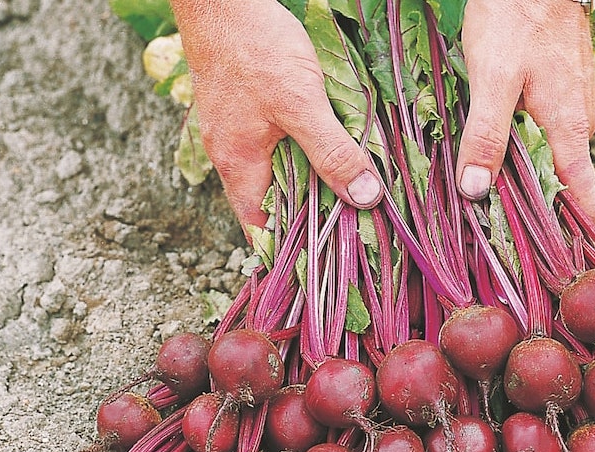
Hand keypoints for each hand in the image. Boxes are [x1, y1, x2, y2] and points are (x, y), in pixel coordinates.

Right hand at [170, 0, 382, 236]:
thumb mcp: (302, 104)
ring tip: (345, 192)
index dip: (289, 248)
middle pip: (270, 204)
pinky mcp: (243, 110)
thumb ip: (332, 152)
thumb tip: (364, 198)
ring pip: (274, 173)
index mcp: (238, 166)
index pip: (260, 228)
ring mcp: (234, 132)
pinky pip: (273, 146)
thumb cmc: (255, 48)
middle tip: (349, 226)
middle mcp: (231, 156)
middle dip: (306, 216)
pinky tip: (326, 147)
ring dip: (306, 182)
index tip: (324, 259)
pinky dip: (299, 154)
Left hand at [457, 0, 594, 220]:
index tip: (558, 260)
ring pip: (552, 154)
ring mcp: (574, 103)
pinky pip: (547, 131)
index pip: (585, 194)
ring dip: (525, 173)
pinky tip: (497, 148)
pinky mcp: (561, 89)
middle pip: (563, 180)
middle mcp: (580, 121)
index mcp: (570, 128)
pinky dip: (525, 145)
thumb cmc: (517, 17)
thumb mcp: (492, 80)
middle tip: (496, 227)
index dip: (573, 230)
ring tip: (489, 193)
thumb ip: (486, 134)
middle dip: (535, 205)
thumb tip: (477, 190)